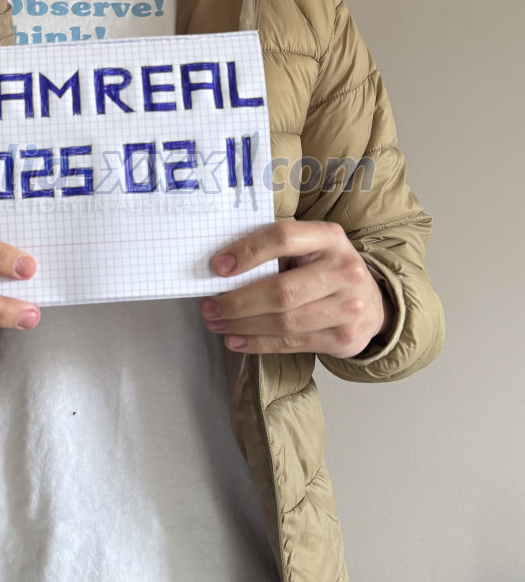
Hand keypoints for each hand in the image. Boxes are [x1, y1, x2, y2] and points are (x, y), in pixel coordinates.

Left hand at [200, 221, 392, 356]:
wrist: (371, 302)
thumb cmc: (324, 269)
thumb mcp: (309, 248)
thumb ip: (274, 253)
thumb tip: (221, 270)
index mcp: (329, 237)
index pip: (283, 238)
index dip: (247, 253)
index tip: (217, 268)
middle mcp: (344, 270)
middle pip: (281, 291)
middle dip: (237, 302)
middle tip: (209, 307)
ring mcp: (348, 307)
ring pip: (284, 322)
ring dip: (242, 326)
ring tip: (217, 323)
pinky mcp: (344, 338)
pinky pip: (292, 344)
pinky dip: (258, 343)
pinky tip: (236, 340)